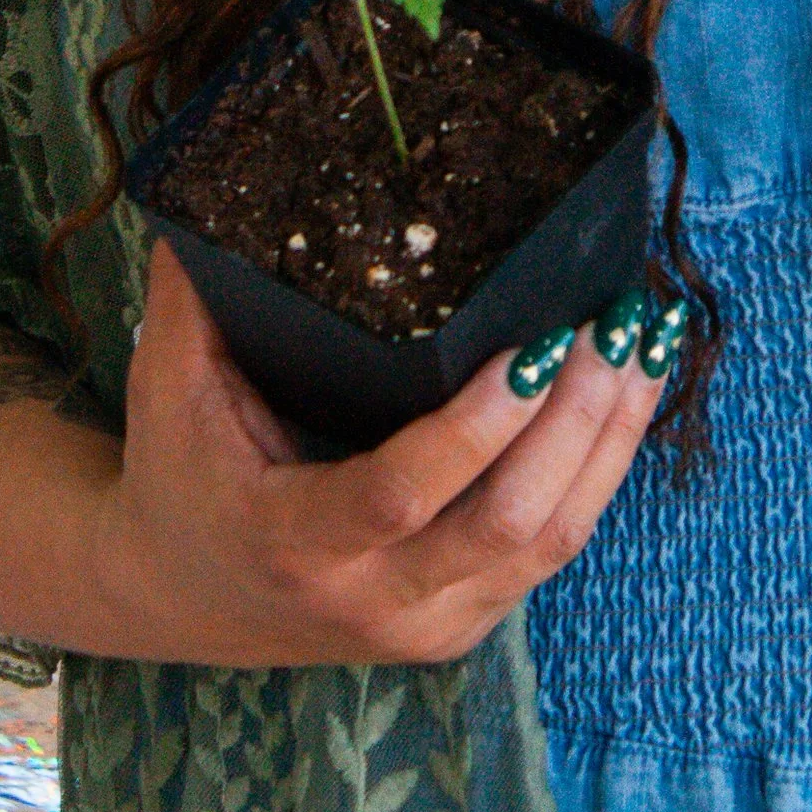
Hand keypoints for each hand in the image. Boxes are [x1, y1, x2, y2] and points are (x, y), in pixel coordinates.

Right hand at [93, 242, 670, 667]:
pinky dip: (600, 469)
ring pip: (549, 541)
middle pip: (506, 524)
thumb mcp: (168, 389)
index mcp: (291, 541)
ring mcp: (428, 621)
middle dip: (574, 420)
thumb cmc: (180, 477)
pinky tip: (627, 394)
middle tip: (611, 324)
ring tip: (642, 340)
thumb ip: (192, 297)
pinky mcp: (466, 620)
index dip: (475, 430)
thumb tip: (217, 190)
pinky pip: (552, 550)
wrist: (177, 597)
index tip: (529, 348)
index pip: (400, 495)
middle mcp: (370, 598)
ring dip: (608, 439)